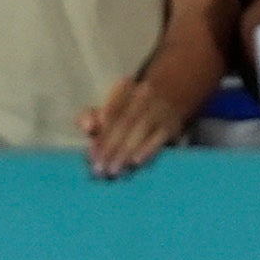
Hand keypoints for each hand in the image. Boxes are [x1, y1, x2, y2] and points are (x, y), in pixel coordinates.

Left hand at [81, 53, 191, 179]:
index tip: (90, 151)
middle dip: (109, 146)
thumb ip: (93, 116)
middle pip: (123, 122)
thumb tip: (86, 127)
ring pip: (139, 130)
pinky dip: (147, 150)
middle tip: (98, 169)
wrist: (173, 95)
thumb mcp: (112, 106)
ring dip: (124, 152)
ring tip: (113, 171)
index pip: (110, 111)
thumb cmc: (132, 108)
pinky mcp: (172, 126)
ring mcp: (159, 110)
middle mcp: (142, 96)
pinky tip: (136, 163)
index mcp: (125, 88)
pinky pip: (159, 138)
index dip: (101, 131)